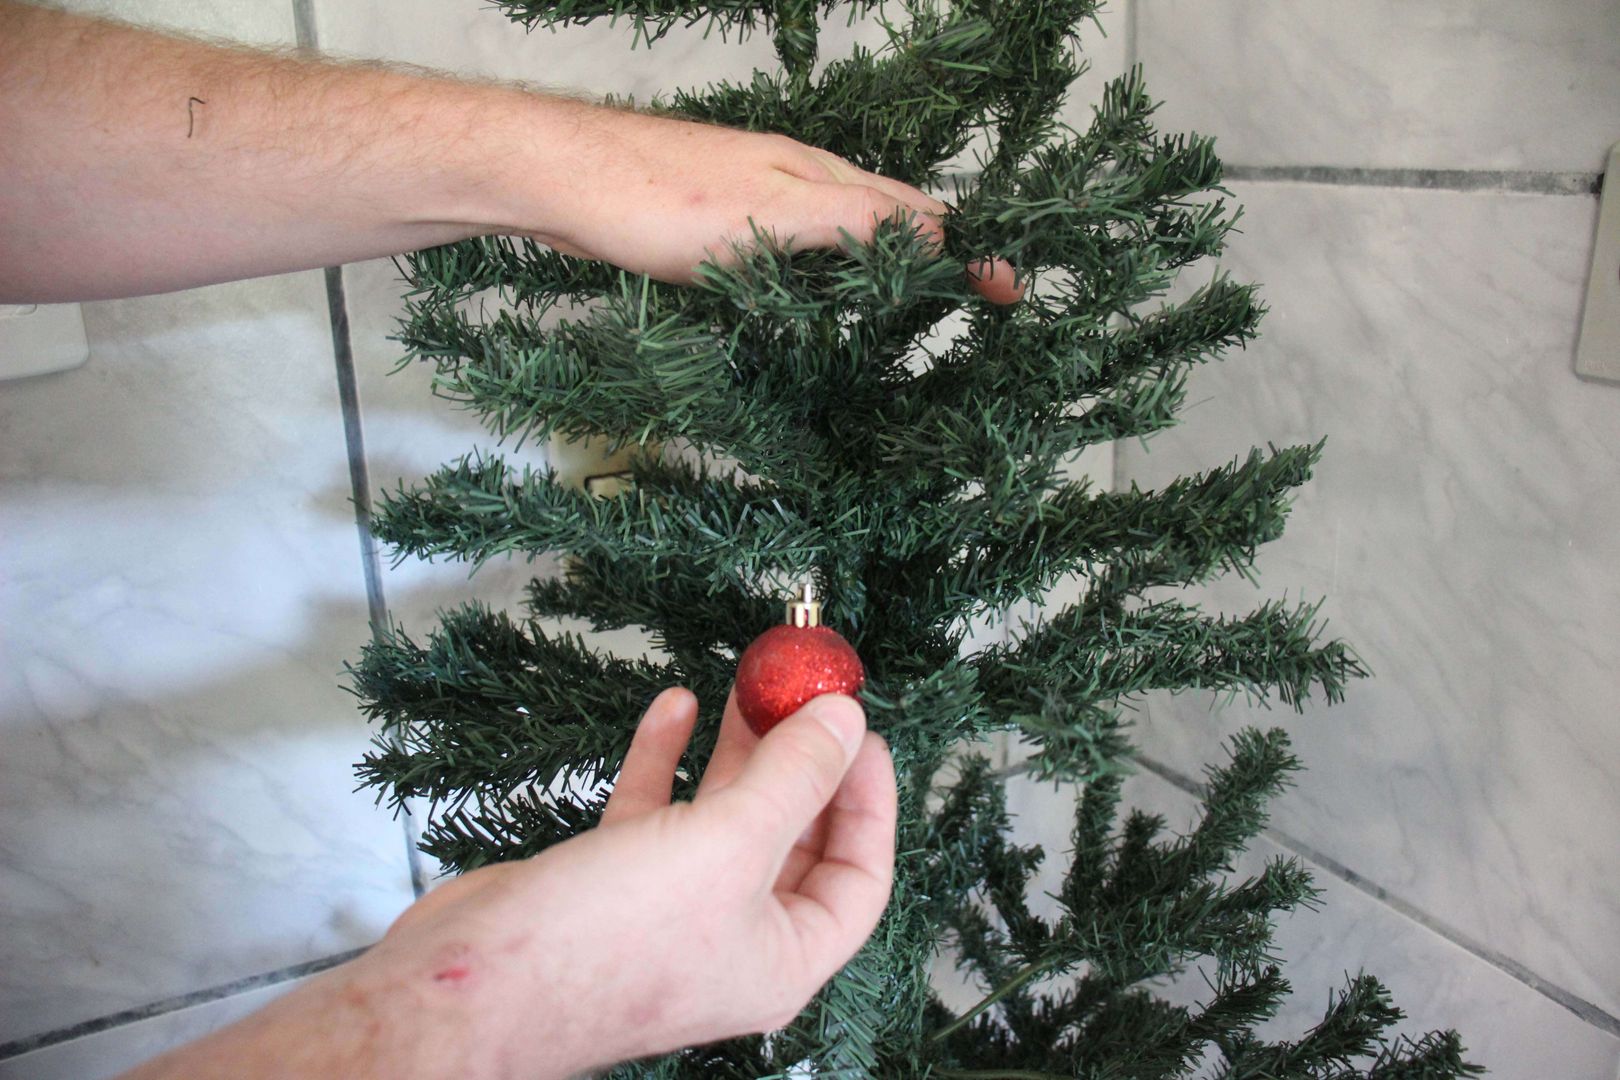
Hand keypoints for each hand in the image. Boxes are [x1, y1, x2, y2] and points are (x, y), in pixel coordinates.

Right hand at [364, 686, 896, 1077]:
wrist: (469, 983)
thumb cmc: (609, 941)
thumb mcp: (728, 846)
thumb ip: (793, 777)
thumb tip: (845, 719)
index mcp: (782, 958)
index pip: (859, 877)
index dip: (868, 799)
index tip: (859, 728)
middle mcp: (734, 939)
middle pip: (792, 838)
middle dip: (797, 760)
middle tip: (800, 691)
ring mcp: (672, 912)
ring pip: (723, 818)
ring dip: (735, 750)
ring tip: (746, 684)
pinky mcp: (612, 885)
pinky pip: (657, 814)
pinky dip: (668, 760)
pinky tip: (674, 707)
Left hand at [519, 104, 1024, 304]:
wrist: (562, 181)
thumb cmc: (659, 199)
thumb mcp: (771, 217)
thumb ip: (855, 225)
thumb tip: (937, 239)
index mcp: (825, 178)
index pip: (922, 215)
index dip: (970, 252)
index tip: (1011, 291)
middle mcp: (801, 180)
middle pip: (892, 215)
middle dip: (942, 251)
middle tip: (979, 292)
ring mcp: (761, 195)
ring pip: (846, 227)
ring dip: (889, 258)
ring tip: (919, 295)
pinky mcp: (723, 218)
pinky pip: (799, 242)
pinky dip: (830, 268)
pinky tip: (816, 289)